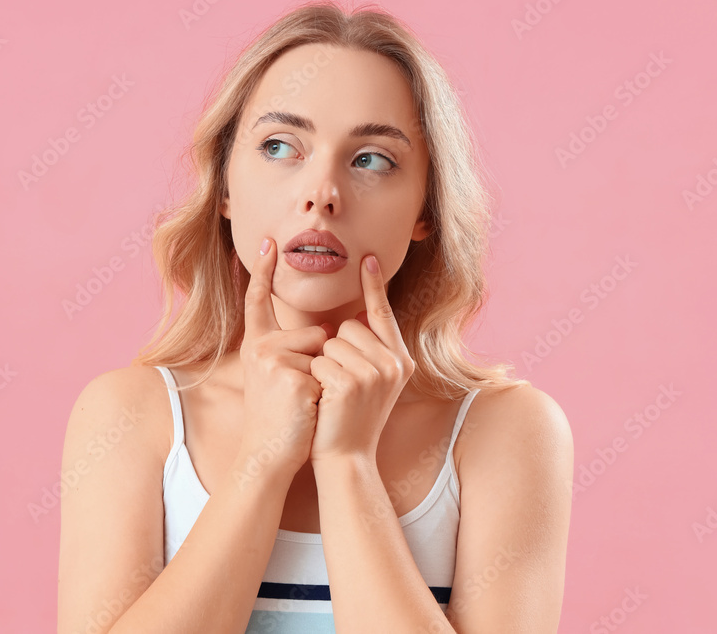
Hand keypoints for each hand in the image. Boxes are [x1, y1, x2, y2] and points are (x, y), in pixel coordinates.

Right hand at [237, 237, 327, 479]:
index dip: (264, 271)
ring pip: (325, 349)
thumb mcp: (285, 376)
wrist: (271, 453)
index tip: (270, 242)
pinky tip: (307, 408)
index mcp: (257, 345)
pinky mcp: (289, 376)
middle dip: (323, 360)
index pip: (259, 301)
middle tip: (301, 392)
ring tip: (305, 401)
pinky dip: (326, 391)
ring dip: (327, 375)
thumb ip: (299, 349)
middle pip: (317, 332)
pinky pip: (328, 369)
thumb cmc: (285, 417)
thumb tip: (333, 326)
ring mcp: (273, 361)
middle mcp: (260, 348)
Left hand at [308, 254, 415, 463]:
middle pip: (349, 325)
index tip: (368, 258)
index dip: (374, 286)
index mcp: (401, 361)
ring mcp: (375, 375)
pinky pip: (321, 360)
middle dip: (335, 348)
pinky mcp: (351, 384)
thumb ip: (370, 350)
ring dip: (323, 364)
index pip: (384, 314)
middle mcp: (393, 365)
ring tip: (333, 393)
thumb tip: (360, 313)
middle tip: (340, 383)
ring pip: (332, 342)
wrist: (346, 458)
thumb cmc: (350, 417)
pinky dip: (315, 377)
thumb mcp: (371, 382)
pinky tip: (325, 400)